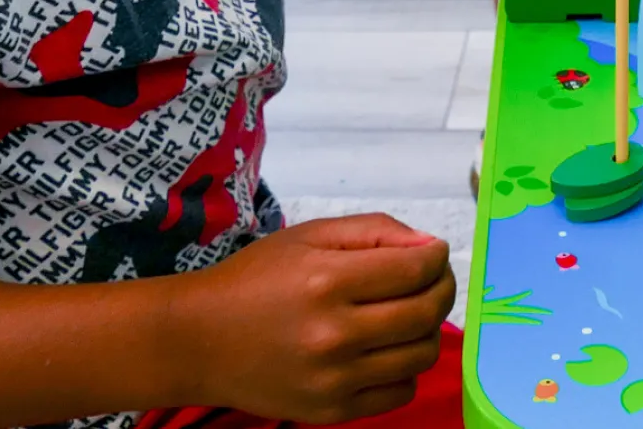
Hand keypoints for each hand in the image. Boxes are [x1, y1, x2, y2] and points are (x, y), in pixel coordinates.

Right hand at [170, 213, 454, 421]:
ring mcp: (334, 380)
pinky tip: (387, 348)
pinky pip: (400, 392)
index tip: (433, 251)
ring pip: (421, 355)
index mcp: (328, 281)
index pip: (416, 269)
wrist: (200, 341)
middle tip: (434, 277)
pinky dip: (406, 368)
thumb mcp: (311, 235)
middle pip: (426, 313)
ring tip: (411, 311)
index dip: (436, 255)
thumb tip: (428, 245)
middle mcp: (335, 335)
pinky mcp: (332, 413)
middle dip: (442, 287)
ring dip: (429, 328)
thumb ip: (374, 232)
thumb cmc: (257, 278)